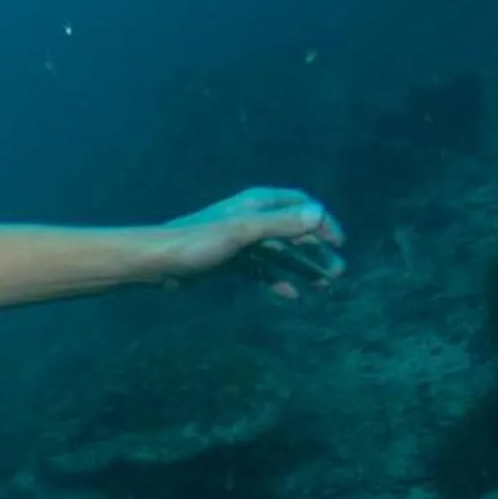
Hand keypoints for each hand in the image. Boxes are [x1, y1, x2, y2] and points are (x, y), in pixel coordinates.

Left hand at [157, 188, 347, 298]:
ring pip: (280, 254)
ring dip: (302, 268)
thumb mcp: (242, 232)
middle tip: (337, 274)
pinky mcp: (229, 261)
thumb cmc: (197, 242)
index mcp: (257, 203)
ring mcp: (241, 241)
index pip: (300, 206)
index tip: (339, 243)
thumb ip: (280, 224)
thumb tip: (319, 215)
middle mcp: (251, 218)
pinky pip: (261, 270)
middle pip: (293, 233)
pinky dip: (276, 280)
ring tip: (323, 286)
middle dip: (316, 252)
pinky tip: (290, 295)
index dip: (322, 222)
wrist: (158, 263)